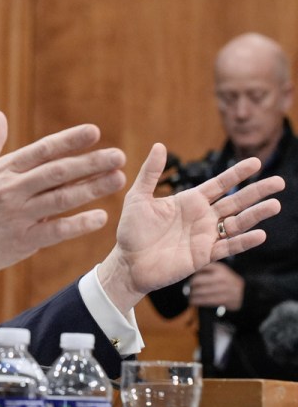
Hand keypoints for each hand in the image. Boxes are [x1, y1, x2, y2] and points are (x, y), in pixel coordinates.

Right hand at [0, 111, 126, 307]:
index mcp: (0, 171)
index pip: (41, 150)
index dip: (69, 140)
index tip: (94, 132)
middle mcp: (11, 190)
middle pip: (58, 172)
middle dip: (91, 162)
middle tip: (119, 155)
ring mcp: (17, 216)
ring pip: (61, 199)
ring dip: (92, 188)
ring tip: (117, 180)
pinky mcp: (20, 242)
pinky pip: (56, 231)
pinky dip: (79, 224)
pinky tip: (100, 218)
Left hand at [99, 143, 283, 313]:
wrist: (128, 262)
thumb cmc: (132, 230)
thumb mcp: (138, 197)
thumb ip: (150, 173)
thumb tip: (159, 145)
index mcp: (189, 201)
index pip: (219, 184)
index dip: (237, 173)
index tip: (255, 162)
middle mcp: (202, 217)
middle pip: (235, 201)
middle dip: (256, 191)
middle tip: (279, 182)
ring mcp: (205, 236)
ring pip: (237, 223)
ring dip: (255, 215)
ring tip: (275, 205)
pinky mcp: (203, 256)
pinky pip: (228, 247)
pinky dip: (243, 241)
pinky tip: (259, 234)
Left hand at [188, 262, 243, 310]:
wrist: (245, 293)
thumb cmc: (227, 281)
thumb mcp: (220, 270)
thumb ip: (206, 268)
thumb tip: (188, 271)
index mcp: (219, 268)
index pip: (200, 267)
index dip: (190, 272)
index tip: (184, 276)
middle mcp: (221, 277)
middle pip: (197, 280)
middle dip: (190, 285)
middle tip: (187, 288)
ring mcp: (223, 289)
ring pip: (200, 291)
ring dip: (192, 294)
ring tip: (189, 295)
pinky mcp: (224, 299)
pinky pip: (206, 300)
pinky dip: (197, 301)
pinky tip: (192, 301)